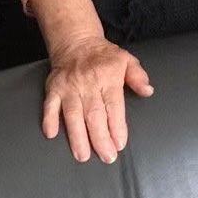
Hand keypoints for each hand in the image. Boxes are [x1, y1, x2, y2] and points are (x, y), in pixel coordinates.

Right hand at [43, 34, 153, 163]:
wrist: (76, 41)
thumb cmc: (104, 56)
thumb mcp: (127, 60)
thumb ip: (138, 77)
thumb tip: (148, 91)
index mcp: (108, 77)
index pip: (114, 106)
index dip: (117, 127)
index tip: (120, 144)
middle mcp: (88, 83)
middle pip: (94, 114)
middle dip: (100, 138)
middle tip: (107, 156)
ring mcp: (69, 87)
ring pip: (73, 114)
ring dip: (77, 136)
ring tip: (82, 156)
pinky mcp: (53, 88)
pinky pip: (49, 105)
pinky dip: (49, 119)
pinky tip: (52, 134)